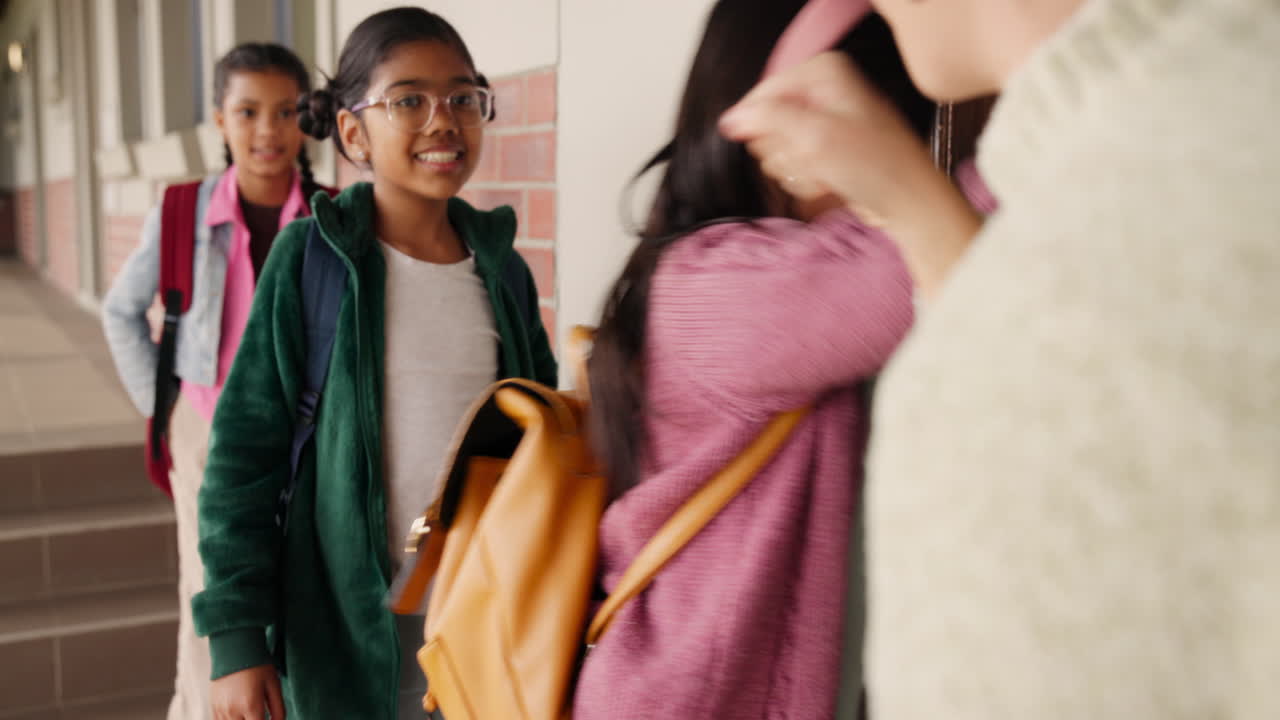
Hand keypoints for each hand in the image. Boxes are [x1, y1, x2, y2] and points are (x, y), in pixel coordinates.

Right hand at [211, 665, 285, 719]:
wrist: (235, 648)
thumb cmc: (258, 665)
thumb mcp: (274, 684)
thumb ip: (278, 708)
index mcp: (251, 706)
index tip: (268, 717)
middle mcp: (233, 711)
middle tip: (260, 714)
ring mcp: (221, 709)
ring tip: (250, 712)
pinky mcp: (213, 706)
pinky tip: (240, 714)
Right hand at [720, 52, 981, 300]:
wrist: (907, 202)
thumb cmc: (875, 166)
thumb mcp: (815, 136)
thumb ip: (767, 118)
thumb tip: (732, 118)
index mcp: (822, 72)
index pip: (761, 96)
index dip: (763, 128)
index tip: (785, 147)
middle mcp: (822, 91)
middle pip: (767, 125)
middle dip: (786, 152)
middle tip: (814, 160)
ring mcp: (822, 122)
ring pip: (776, 149)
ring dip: (796, 170)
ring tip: (827, 173)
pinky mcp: (824, 150)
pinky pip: (793, 166)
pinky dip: (806, 180)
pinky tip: (830, 182)